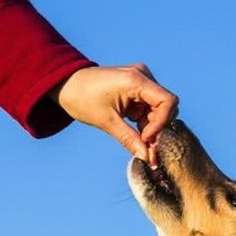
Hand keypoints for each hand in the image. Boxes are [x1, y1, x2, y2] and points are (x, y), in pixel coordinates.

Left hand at [49, 64, 178, 159]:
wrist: (67, 85)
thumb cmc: (83, 98)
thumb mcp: (107, 122)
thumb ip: (129, 139)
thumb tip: (147, 158)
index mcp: (136, 79)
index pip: (167, 101)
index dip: (162, 123)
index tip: (146, 138)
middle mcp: (143, 76)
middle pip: (165, 107)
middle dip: (158, 129)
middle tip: (147, 149)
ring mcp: (141, 82)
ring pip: (159, 111)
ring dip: (152, 129)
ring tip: (139, 144)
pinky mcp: (137, 90)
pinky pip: (149, 110)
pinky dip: (146, 125)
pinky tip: (137, 135)